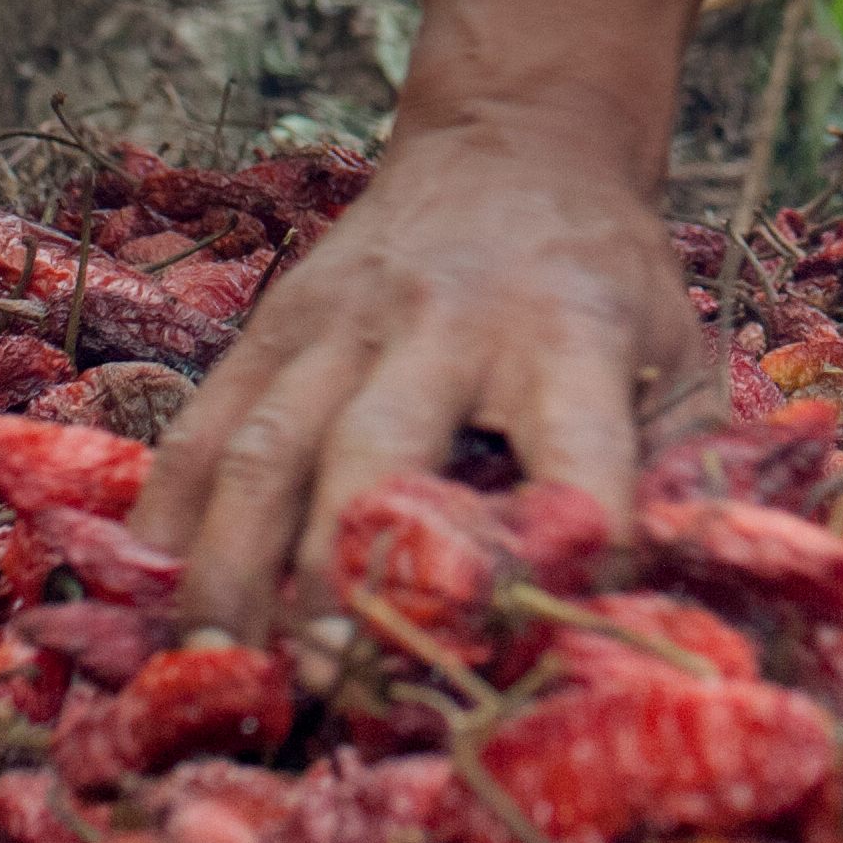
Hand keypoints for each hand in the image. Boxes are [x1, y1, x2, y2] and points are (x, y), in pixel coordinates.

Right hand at [136, 105, 710, 634]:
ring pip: (262, 452)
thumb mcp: (684, 353)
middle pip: (373, 457)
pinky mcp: (270, 325)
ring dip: (234, 578)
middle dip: (345, 590)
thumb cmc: (608, 283)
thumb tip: (672, 619)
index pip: (578, 453)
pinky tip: (152, 609)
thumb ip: (690, 477)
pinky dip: (168, 528)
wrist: (517, 147)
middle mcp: (444, 322)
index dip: (568, 555)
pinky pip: (200, 434)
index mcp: (570, 333)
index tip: (544, 653)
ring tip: (219, 680)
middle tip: (334, 695)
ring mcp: (339, 320)